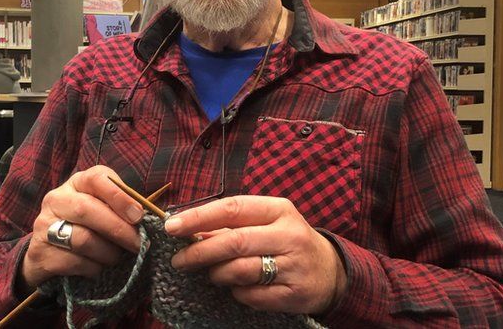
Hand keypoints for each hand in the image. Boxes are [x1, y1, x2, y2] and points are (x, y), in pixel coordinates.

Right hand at [18, 165, 144, 293]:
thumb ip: (122, 208)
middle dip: (119, 229)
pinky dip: (93, 268)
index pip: (97, 178)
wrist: (47, 254)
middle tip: (139, 244)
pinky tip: (97, 267)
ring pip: (83, 239)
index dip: (120, 196)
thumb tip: (151, 217)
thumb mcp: (102, 210)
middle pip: (88, 209)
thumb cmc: (86, 228)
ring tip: (116, 257)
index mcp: (77, 183)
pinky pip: (74, 262)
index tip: (139, 215)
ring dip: (108, 253)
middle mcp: (57, 199)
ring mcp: (45, 226)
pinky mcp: (40, 253)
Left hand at [164, 196, 346, 314]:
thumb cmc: (287, 241)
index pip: (232, 208)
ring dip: (217, 274)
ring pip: (240, 270)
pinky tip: (237, 288)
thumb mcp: (268, 222)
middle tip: (179, 260)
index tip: (172, 226)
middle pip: (234, 241)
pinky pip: (251, 295)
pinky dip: (237, 293)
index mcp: (279, 209)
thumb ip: (232, 224)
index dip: (199, 217)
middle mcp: (289, 235)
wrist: (330, 272)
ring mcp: (294, 265)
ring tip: (212, 274)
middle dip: (199, 252)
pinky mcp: (294, 293)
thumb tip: (189, 229)